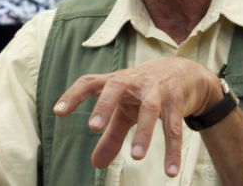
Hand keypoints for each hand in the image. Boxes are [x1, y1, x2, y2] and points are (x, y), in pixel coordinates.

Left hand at [53, 57, 219, 176]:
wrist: (185, 72)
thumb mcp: (126, 110)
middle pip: (116, 86)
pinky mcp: (176, 102)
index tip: (57, 112)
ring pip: (150, 109)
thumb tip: (95, 163)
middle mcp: (134, 82)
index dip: (73, 95)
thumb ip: (111, 135)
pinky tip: (170, 171)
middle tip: (93, 127)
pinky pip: (174, 127)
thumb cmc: (145, 91)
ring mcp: (157, 90)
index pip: (90, 83)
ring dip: (144, 132)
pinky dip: (173, 150)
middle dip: (105, 105)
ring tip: (136, 157)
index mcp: (116, 82)